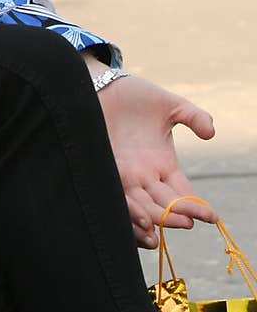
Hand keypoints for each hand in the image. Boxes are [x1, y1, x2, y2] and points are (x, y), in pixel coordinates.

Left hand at [96, 73, 216, 249]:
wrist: (101, 85)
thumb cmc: (135, 95)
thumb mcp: (170, 105)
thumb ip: (194, 116)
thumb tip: (211, 133)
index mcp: (164, 164)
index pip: (183, 193)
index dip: (196, 206)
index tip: (210, 216)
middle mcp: (145, 175)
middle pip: (165, 205)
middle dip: (178, 216)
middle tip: (189, 222)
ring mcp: (125, 175)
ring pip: (143, 207)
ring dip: (156, 219)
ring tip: (168, 226)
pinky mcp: (105, 171)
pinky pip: (119, 197)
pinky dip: (131, 211)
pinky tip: (142, 219)